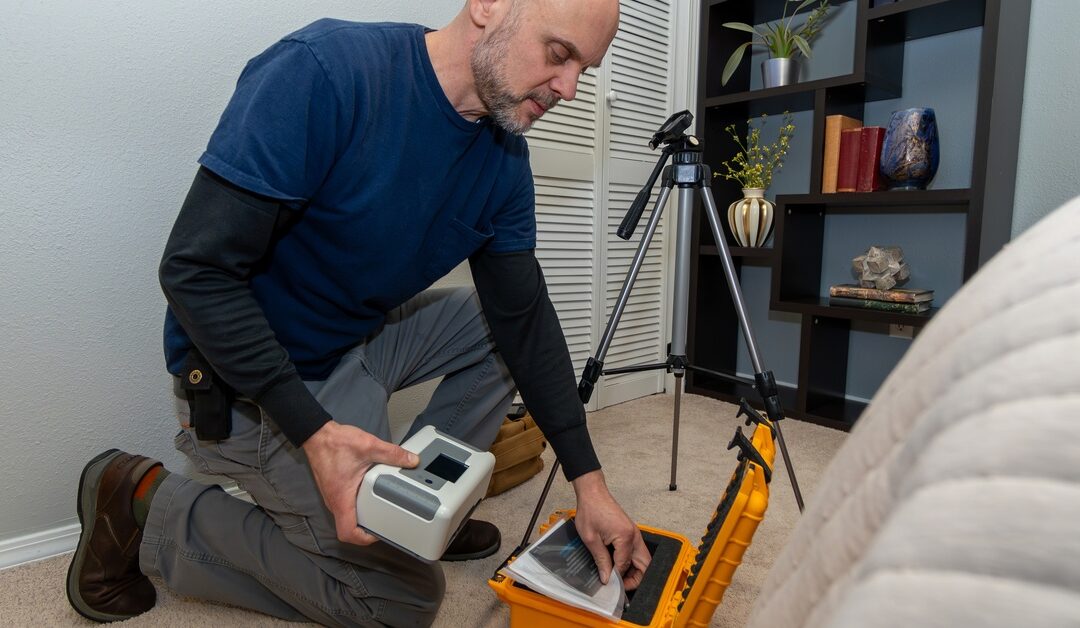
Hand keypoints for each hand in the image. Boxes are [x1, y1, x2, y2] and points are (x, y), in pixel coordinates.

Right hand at [302, 421, 418, 545]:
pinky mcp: (335, 490)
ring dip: (362, 519)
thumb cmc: (335, 443)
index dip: (364, 539)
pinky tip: (370, 497)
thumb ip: (392, 454)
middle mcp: (335, 502)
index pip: (347, 533)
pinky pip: (346, 507)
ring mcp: (334, 497)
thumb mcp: (368, 446)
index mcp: (341, 498)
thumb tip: (410, 460)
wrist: (317, 435)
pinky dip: (358, 508)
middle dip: (367, 531)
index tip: (379, 533)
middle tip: (385, 524)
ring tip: (381, 512)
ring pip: (347, 518)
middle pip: (348, 529)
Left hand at [571, 470, 650, 589]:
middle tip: (621, 585)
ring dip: (634, 570)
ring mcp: (634, 533)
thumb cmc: (590, 510)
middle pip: (645, 564)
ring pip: (642, 559)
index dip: (617, 577)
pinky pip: (636, 551)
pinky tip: (617, 564)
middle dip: (635, 578)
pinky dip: (630, 561)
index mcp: (626, 537)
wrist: (592, 492)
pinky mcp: (630, 532)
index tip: (608, 583)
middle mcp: (634, 535)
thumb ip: (601, 559)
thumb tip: (606, 577)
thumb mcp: (591, 538)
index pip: (625, 566)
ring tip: (618, 577)